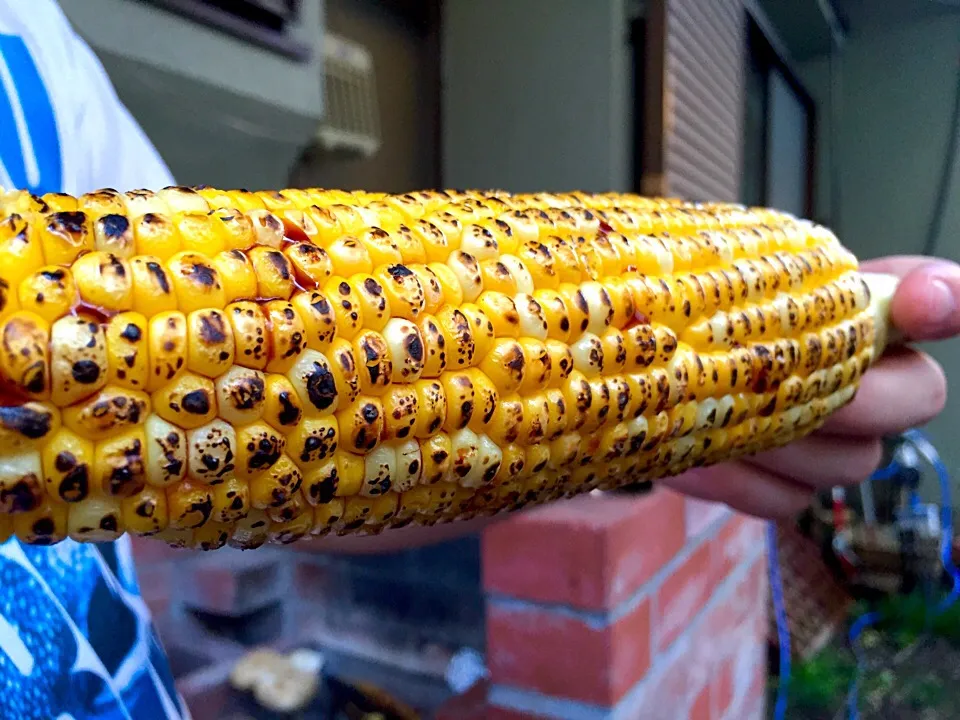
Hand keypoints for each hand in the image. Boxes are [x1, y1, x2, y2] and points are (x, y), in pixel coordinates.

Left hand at [661, 255, 959, 518]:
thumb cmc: (682, 319)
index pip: (933, 296)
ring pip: (851, 459)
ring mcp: (829, 442)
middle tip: (787, 386)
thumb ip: (738, 255)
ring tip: (711, 419)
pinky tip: (696, 460)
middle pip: (917, 394)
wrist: (633, 382)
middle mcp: (862, 377)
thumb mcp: (701, 273)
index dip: (946, 299)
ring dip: (784, 442)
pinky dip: (740, 482)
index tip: (923, 299)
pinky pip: (788, 499)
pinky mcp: (784, 486)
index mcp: (850, 309)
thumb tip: (755, 237)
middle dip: (861, 397)